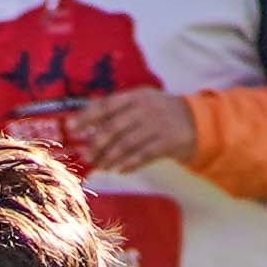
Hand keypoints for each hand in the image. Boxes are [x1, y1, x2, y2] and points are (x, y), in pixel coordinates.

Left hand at [58, 88, 197, 172]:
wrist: (196, 120)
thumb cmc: (159, 112)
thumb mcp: (141, 102)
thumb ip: (117, 109)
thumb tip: (86, 122)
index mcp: (135, 96)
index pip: (106, 105)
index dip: (87, 116)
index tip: (71, 128)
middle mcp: (145, 108)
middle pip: (114, 127)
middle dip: (97, 144)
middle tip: (86, 156)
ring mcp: (157, 125)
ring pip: (127, 144)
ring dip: (111, 157)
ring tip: (101, 165)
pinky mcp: (167, 142)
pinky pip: (143, 155)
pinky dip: (129, 163)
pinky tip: (120, 169)